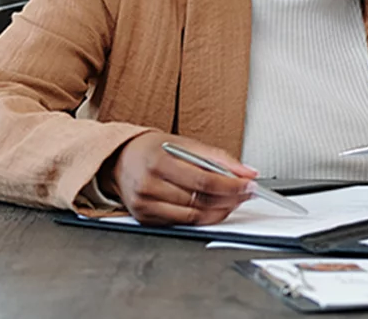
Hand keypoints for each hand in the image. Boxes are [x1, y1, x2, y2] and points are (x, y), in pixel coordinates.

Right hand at [101, 132, 255, 225]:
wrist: (118, 160)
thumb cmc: (151, 150)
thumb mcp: (183, 143)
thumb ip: (216, 157)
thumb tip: (246, 172)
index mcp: (157, 160)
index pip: (203, 179)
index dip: (231, 185)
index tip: (249, 185)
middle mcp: (148, 184)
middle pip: (200, 200)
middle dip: (230, 198)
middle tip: (247, 193)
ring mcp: (145, 204)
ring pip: (193, 216)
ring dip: (220, 210)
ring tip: (233, 201)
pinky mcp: (145, 218)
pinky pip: (182, 223)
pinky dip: (203, 218)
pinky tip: (214, 209)